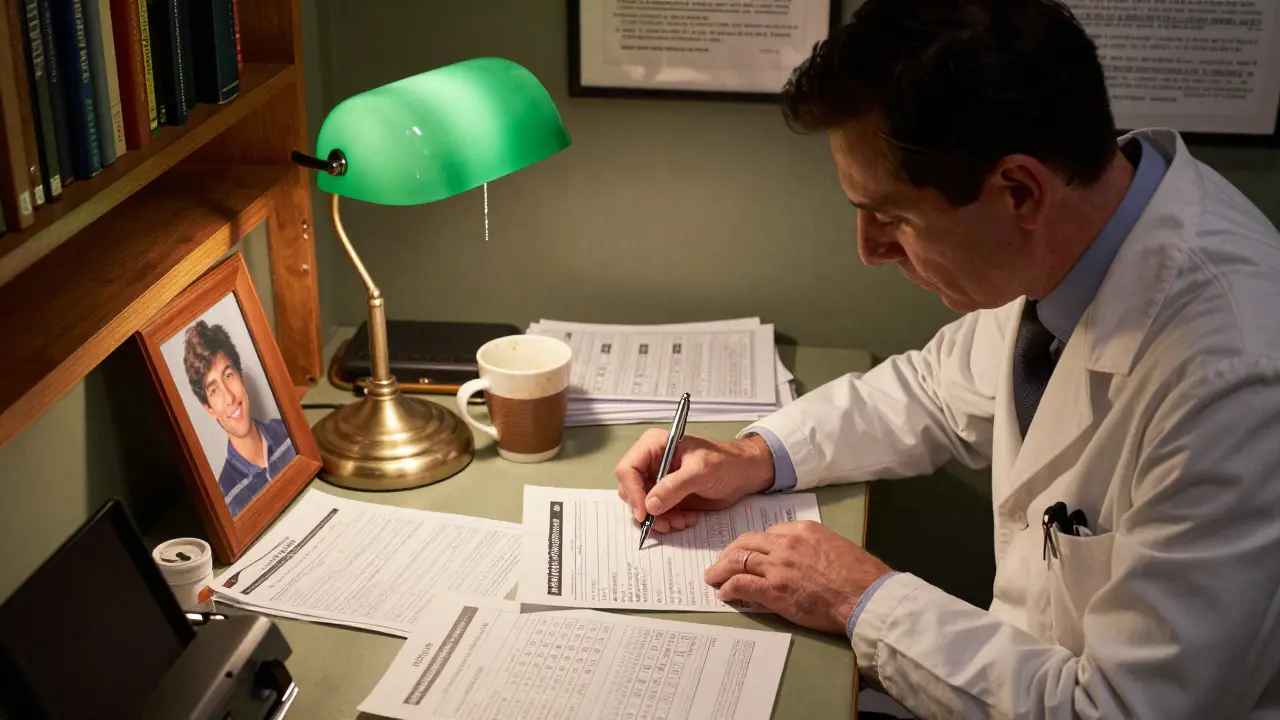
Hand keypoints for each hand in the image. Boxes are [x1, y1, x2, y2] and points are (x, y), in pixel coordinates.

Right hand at [614, 431, 774, 532]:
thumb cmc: (726, 463)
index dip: (632, 492)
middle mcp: (651, 462)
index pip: (628, 469)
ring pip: (642, 506)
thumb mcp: (701, 472)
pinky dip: (668, 521)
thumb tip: (650, 505)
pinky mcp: (666, 496)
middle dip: (647, 510)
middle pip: (630, 490)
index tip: (645, 513)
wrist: (743, 474)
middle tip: (666, 522)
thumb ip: (674, 487)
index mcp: (655, 445)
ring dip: (659, 519)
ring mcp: (657, 480)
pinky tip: (687, 518)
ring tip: (682, 521)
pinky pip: (656, 514)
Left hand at [704, 521, 891, 634]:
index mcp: (802, 530)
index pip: (768, 533)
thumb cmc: (860, 575)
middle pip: (746, 542)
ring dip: (721, 569)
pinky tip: (723, 593)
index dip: (755, 545)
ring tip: (712, 576)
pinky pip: (742, 584)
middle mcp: (786, 544)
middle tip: (722, 562)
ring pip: (739, 560)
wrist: (865, 596)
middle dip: (730, 552)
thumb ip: (813, 547)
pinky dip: (728, 587)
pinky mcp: (775, 590)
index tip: (749, 553)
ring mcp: (778, 567)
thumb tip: (800, 558)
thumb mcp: (835, 546)